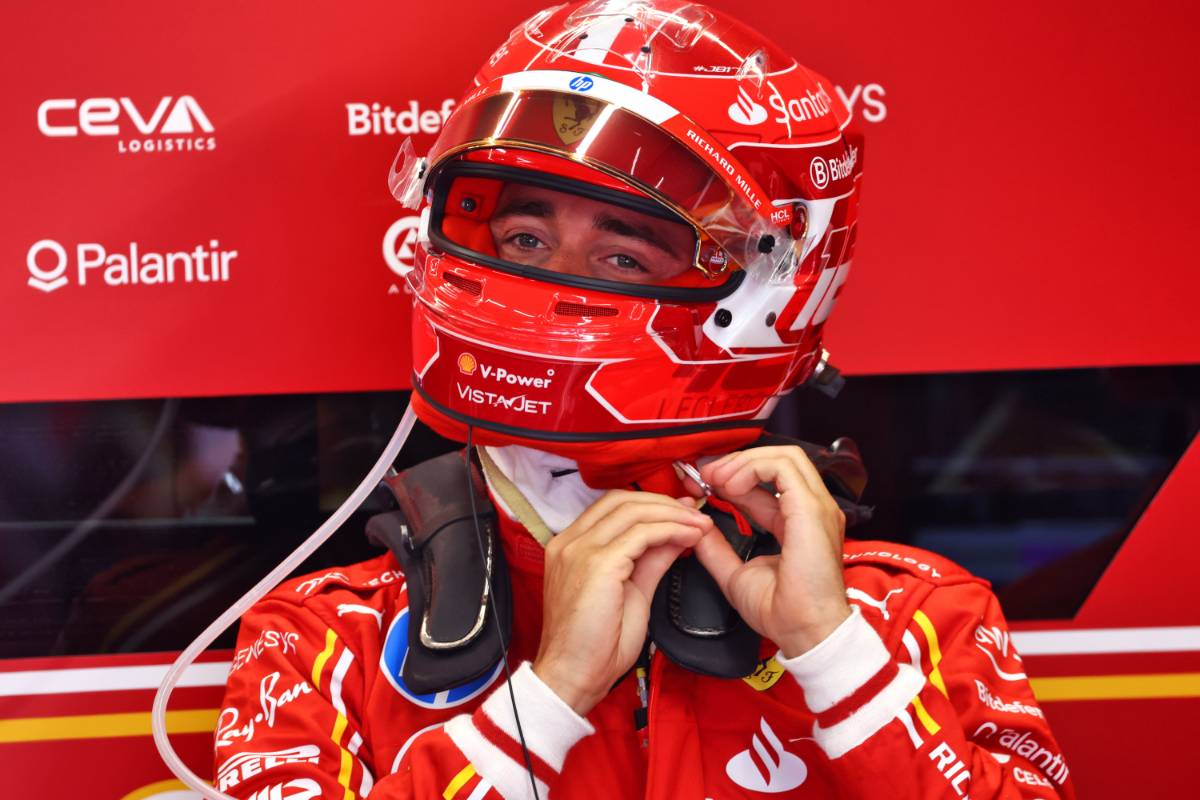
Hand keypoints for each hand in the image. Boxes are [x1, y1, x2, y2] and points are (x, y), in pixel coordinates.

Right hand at [532, 490, 711, 714]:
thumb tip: (674, 537)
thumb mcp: (631, 593)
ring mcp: (580, 550)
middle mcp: (571, 542)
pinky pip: (641, 534)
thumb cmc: (595, 646)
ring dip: (672, 514)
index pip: (612, 507)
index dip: (651, 504)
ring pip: (632, 511)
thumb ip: (650, 561)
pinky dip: (670, 530)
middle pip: (621, 500)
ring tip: (699, 524)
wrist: (573, 677)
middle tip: (695, 513)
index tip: (683, 511)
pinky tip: (689, 537)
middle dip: (664, 502)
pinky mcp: (597, 564)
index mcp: (572, 547)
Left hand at [691, 446, 850, 658]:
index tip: (703, 484)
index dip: (733, 477)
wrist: (803, 632)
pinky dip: (751, 468)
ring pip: (785, 455)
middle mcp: (812, 509)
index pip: (767, 483)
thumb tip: (697, 527)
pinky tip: (729, 487)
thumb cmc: (781, 611)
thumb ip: (717, 547)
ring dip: (744, 461)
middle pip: (779, 459)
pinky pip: (783, 467)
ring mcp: (817, 507)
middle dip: (738, 461)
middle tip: (707, 475)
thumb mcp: (736, 572)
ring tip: (717, 479)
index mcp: (798, 522)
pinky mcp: (812, 509)